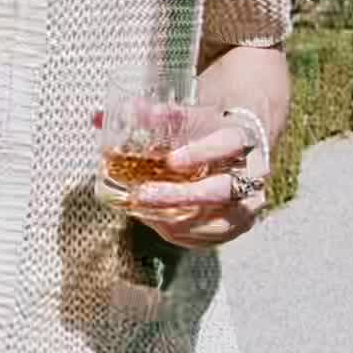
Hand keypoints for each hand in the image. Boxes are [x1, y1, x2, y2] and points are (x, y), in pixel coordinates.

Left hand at [124, 115, 266, 248]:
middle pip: (223, 190)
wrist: (241, 144)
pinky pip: (212, 237)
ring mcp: (250, 204)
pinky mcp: (239, 226)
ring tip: (142, 211)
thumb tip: (98, 119)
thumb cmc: (208, 128)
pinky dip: (182, 233)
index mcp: (243, 137)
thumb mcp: (187, 115)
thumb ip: (148, 117)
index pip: (228, 144)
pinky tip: (154, 222)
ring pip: (219, 221)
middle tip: (143, 194)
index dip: (201, 153)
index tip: (170, 161)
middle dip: (182, 196)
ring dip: (178, 220)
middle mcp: (254, 174)